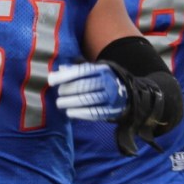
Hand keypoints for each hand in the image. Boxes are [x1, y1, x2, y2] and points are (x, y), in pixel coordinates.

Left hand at [50, 61, 173, 155]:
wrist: (132, 94)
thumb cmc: (106, 80)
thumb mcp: (96, 71)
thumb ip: (78, 70)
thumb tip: (59, 70)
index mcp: (103, 70)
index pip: (81, 71)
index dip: (65, 76)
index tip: (51, 80)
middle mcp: (108, 82)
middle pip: (83, 86)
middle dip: (67, 90)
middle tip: (58, 94)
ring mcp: (112, 97)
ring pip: (88, 100)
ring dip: (71, 103)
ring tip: (60, 104)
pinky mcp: (113, 111)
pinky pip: (95, 113)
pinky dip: (81, 113)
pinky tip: (71, 113)